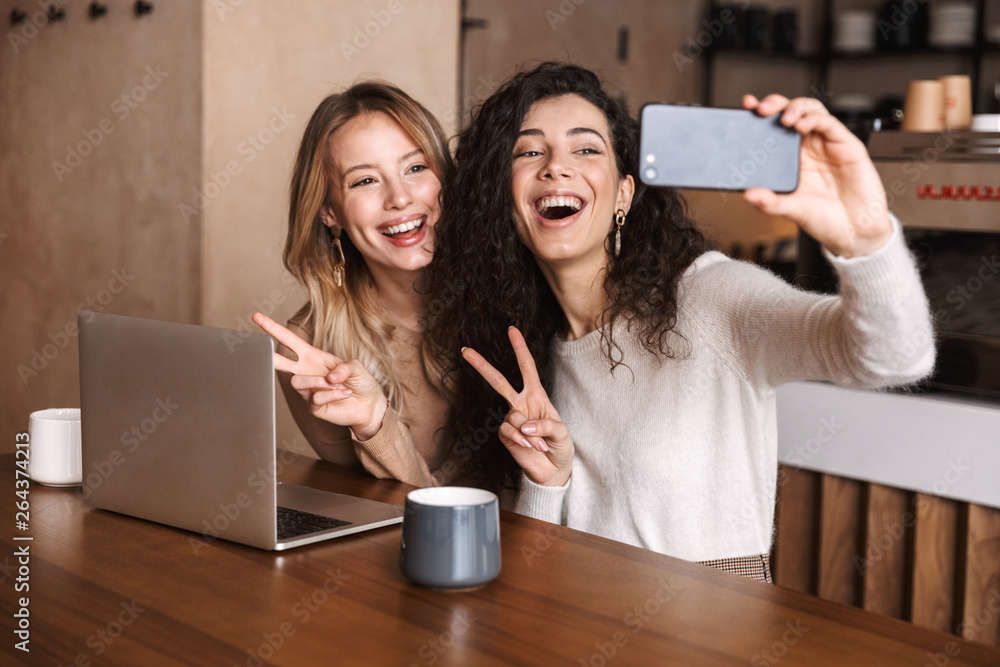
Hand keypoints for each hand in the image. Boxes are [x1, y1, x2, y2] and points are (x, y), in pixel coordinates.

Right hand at [252, 313, 387, 439]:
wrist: (369, 406)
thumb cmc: (361, 382)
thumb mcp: (357, 367)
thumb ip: (346, 366)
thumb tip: (329, 377)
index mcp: (313, 357)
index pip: (289, 340)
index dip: (273, 328)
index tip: (256, 317)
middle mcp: (306, 372)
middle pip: (279, 362)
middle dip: (267, 354)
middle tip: (256, 347)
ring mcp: (308, 390)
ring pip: (297, 382)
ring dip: (319, 382)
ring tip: (337, 384)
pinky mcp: (313, 406)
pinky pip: (314, 398)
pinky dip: (332, 394)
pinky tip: (344, 394)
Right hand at [461, 327, 572, 486]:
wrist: (553, 470)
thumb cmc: (560, 446)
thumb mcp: (562, 433)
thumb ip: (546, 425)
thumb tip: (524, 425)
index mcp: (536, 396)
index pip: (526, 368)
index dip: (519, 349)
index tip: (511, 330)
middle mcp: (521, 404)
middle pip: (498, 381)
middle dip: (481, 366)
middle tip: (465, 350)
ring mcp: (511, 419)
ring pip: (513, 418)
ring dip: (530, 435)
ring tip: (541, 446)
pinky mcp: (505, 436)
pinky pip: (510, 433)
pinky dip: (522, 441)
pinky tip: (530, 448)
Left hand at [742, 94, 892, 257]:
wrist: (855, 230)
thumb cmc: (825, 218)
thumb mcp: (792, 210)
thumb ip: (771, 202)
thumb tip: (748, 195)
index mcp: (791, 159)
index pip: (773, 129)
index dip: (759, 116)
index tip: (745, 108)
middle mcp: (808, 147)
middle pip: (790, 112)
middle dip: (775, 104)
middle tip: (761, 109)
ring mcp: (827, 144)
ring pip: (811, 111)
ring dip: (795, 108)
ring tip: (783, 118)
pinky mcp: (846, 145)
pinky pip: (830, 123)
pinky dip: (814, 120)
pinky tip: (801, 125)